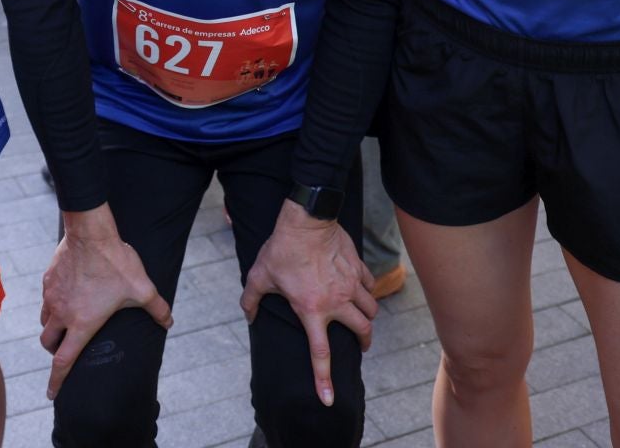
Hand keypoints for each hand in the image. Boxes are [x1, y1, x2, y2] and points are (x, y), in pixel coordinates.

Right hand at [39, 206, 171, 398]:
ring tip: (66, 324)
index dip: (57, 381)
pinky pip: (46, 299)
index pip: (64, 361)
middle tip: (65, 350)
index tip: (51, 394)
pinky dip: (52, 304)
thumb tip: (169, 322)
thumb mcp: (142, 288)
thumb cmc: (116, 263)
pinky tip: (66, 295)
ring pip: (44, 321)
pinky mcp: (48, 280)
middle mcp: (62, 313)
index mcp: (82, 324)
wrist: (91, 232)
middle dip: (54, 352)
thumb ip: (157, 308)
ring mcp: (52, 296)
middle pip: (48, 343)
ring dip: (52, 328)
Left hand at [240, 200, 376, 407]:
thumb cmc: (282, 249)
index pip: (321, 353)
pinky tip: (360, 289)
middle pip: (362, 331)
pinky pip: (370, 286)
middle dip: (364, 342)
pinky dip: (367, 291)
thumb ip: (251, 299)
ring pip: (371, 309)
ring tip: (362, 318)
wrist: (306, 220)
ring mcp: (351, 284)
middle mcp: (337, 302)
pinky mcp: (358, 268)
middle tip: (361, 344)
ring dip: (368, 317)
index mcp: (312, 310)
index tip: (329, 399)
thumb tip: (248, 316)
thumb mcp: (259, 276)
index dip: (324, 380)